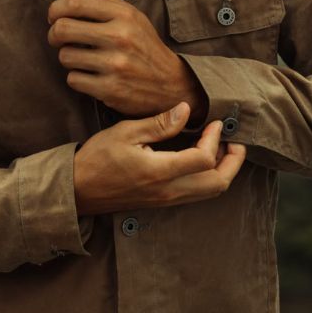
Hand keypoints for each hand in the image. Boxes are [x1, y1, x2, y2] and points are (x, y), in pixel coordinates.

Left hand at [47, 0, 205, 117]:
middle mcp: (120, 38)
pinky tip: (92, 76)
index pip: (76, 2)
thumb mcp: (130, 16)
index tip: (54, 17)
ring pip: (65, 57)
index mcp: (124, 16)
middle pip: (62, 29)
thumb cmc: (144, 45)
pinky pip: (73, 80)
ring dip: (69, 59)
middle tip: (60, 40)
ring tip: (84, 59)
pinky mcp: (111, 89)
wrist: (171, 83)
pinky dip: (78, 79)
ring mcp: (115, 64)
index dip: (56, 9)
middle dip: (54, 35)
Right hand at [73, 102, 245, 215]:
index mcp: (159, 171)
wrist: (77, 191)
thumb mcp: (125, 133)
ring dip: (224, 170)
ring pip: (211, 191)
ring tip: (223, 148)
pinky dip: (210, 177)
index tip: (215, 123)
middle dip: (234, 161)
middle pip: (218, 183)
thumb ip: (159, 123)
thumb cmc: (96, 158)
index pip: (205, 159)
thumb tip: (187, 110)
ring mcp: (167, 199)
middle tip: (234, 140)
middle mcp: (168, 190)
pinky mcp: (164, 202)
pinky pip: (198, 193)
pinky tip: (204, 158)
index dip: (216, 139)